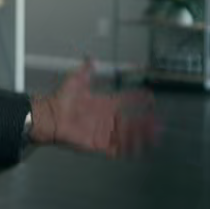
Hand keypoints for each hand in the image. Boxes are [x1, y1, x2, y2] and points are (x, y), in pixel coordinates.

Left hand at [30, 59, 159, 157]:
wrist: (50, 117)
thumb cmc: (61, 100)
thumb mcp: (75, 80)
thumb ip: (86, 70)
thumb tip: (91, 59)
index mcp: (104, 103)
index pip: (125, 100)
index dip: (137, 99)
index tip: (149, 97)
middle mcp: (106, 118)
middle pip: (131, 121)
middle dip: (145, 122)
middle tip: (158, 122)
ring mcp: (103, 131)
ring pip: (127, 135)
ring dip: (141, 135)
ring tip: (154, 135)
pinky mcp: (98, 144)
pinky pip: (116, 149)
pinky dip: (128, 149)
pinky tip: (139, 149)